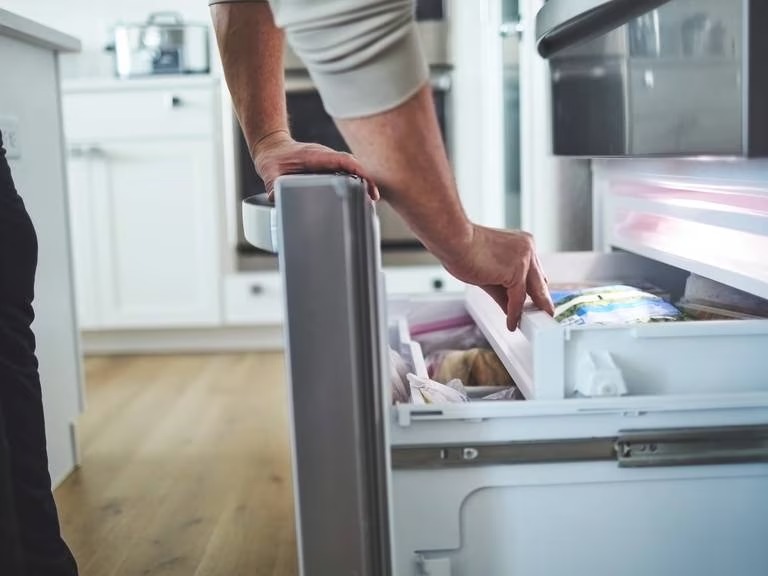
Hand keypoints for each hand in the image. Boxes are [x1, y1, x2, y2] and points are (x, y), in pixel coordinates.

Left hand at [252, 130, 378, 199]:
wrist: (272, 147)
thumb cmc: (273, 158)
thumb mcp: (269, 173)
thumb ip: (273, 186)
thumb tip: (277, 199)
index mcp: (315, 155)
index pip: (342, 160)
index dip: (357, 170)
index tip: (366, 183)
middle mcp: (325, 156)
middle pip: (352, 165)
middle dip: (365, 179)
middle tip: (373, 197)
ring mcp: (328, 161)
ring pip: (351, 168)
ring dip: (362, 180)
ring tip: (370, 199)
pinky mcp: (328, 166)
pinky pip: (346, 171)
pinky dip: (355, 181)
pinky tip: (360, 195)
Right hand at [441, 224, 554, 330]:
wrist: (454, 241)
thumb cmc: (463, 249)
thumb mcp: (488, 272)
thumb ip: (502, 291)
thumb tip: (510, 308)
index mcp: (522, 244)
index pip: (534, 271)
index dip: (535, 289)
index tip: (535, 302)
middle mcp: (527, 249)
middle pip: (539, 282)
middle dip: (541, 301)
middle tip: (544, 315)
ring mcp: (524, 259)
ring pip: (532, 291)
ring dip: (529, 310)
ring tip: (529, 324)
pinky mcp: (517, 271)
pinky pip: (518, 298)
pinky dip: (514, 313)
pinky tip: (511, 322)